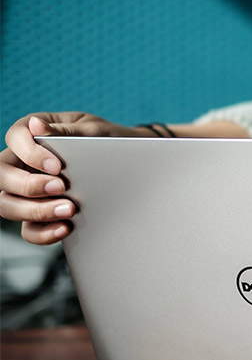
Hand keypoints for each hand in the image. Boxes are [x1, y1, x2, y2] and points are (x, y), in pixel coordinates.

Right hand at [0, 112, 146, 244]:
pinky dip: (42, 233)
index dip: (29, 153)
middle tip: (61, 187)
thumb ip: (66, 131)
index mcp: (35, 133)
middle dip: (28, 185)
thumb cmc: (109, 139)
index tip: (57, 166)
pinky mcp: (40, 214)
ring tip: (69, 209)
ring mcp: (29, 190)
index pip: (15, 138)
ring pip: (7, 204)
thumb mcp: (93, 131)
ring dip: (34, 210)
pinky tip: (65, 228)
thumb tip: (36, 126)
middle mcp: (24, 161)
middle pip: (2, 175)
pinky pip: (28, 229)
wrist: (130, 164)